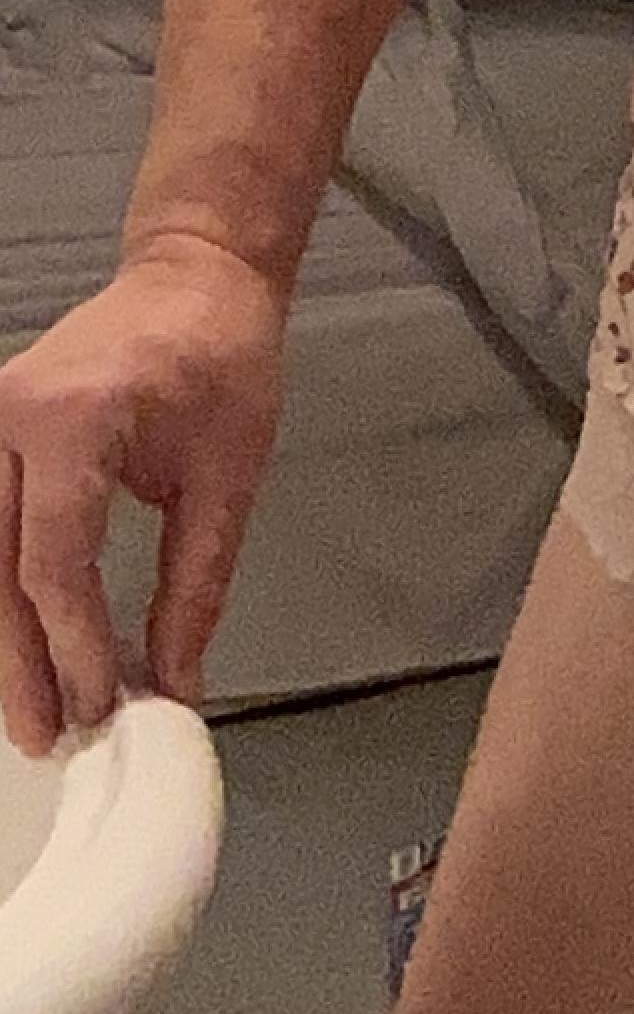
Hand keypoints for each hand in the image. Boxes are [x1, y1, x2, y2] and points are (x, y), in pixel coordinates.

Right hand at [0, 240, 286, 756]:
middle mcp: (6, 416)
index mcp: (71, 418)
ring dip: (3, 638)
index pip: (54, 560)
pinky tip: (20, 646)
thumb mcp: (230, 475)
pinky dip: (2, 590)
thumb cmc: (223, 359)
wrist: (195, 276)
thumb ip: (196, 583)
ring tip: (30, 711)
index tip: (101, 705)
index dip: (73, 644)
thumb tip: (176, 681)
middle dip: (22, 662)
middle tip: (47, 737)